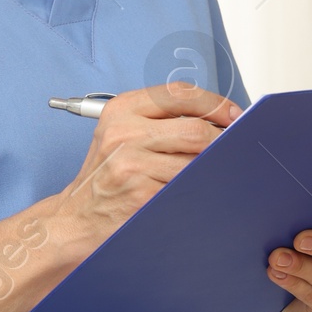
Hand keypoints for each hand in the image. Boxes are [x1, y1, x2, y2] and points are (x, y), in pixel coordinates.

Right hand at [53, 84, 238, 247]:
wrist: (77, 217)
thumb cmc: (107, 175)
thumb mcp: (122, 135)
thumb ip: (161, 120)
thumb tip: (218, 119)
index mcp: (122, 110)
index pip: (179, 94)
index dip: (215, 103)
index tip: (233, 115)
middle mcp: (124, 133)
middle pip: (195, 129)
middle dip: (222, 140)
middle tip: (234, 147)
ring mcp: (132, 164)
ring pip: (195, 161)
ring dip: (213, 168)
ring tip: (214, 171)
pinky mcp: (142, 194)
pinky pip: (187, 187)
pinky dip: (199, 188)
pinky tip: (197, 190)